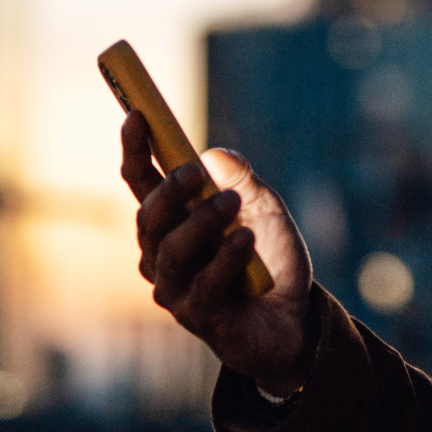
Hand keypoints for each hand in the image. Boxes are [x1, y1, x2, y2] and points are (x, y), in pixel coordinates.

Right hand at [119, 112, 317, 392]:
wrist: (296, 317)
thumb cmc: (270, 258)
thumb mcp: (265, 208)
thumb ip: (242, 180)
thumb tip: (214, 155)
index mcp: (172, 221)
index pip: (142, 182)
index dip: (135, 149)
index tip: (138, 115)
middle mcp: (162, 253)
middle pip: (148, 217)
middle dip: (169, 190)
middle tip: (195, 171)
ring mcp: (176, 288)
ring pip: (170, 251)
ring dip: (200, 223)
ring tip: (232, 204)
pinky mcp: (198, 317)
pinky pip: (203, 285)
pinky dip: (225, 259)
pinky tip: (246, 242)